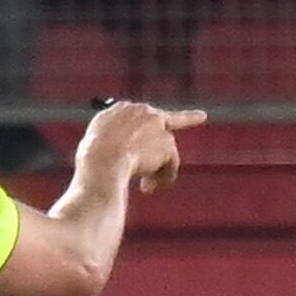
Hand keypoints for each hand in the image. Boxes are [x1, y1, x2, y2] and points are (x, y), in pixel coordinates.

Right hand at [71, 95, 201, 194]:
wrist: (102, 161)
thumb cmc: (93, 158)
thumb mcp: (98, 144)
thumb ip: (117, 141)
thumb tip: (130, 156)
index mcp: (121, 109)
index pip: (142, 112)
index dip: (152, 119)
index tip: (163, 117)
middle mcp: (142, 111)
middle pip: (163, 123)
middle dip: (182, 123)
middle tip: (202, 116)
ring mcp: (156, 124)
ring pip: (165, 150)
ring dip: (156, 169)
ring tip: (146, 186)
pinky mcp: (167, 141)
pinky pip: (171, 162)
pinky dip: (164, 175)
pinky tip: (150, 186)